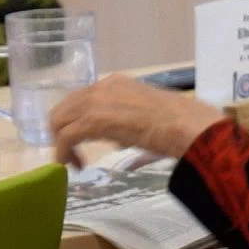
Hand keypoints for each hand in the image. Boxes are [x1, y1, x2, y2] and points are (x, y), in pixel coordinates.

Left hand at [45, 73, 225, 165]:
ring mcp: (96, 102)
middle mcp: (102, 87)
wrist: (189, 126)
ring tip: (73, 162)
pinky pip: (65, 137)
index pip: (82, 99)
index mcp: (117, 83)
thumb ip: (128, 119)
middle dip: (62, 131)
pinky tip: (73, 165)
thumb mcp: (149, 114)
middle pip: (64, 108)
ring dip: (61, 143)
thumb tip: (117, 137)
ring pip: (59, 121)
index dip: (78, 120)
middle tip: (73, 153)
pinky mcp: (93, 121)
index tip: (85, 141)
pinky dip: (63, 152)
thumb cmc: (182, 122)